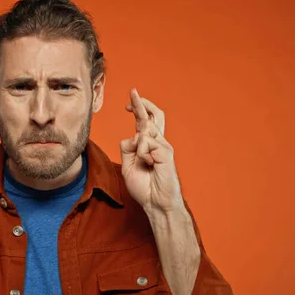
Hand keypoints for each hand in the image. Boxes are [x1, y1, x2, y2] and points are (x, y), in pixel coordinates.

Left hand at [120, 88, 182, 212]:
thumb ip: (127, 147)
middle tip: (133, 92)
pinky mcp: (166, 152)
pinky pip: (146, 143)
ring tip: (146, 163)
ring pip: (144, 132)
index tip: (127, 105)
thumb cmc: (144, 186)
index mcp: (149, 144)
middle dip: (142, 103)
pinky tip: (150, 165)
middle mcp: (158, 142)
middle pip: (153, 115)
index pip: (145, 121)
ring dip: (138, 147)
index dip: (138, 109)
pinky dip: (142, 154)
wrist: (155, 202)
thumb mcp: (128, 163)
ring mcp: (164, 146)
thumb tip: (132, 135)